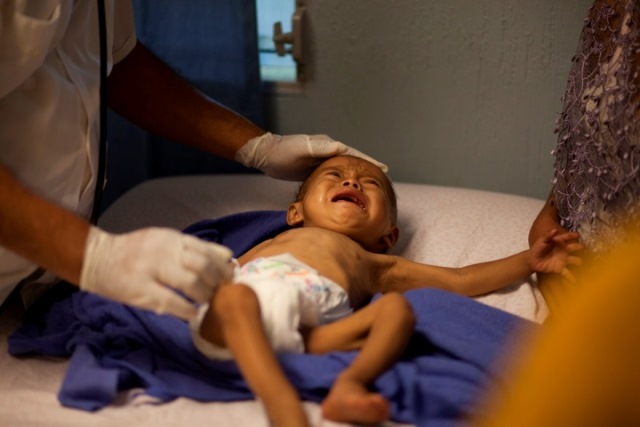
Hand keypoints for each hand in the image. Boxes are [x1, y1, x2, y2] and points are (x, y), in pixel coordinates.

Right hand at [80, 226, 232, 319]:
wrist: (97, 257)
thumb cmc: (137, 251)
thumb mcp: (167, 241)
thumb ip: (195, 248)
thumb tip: (227, 256)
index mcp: (173, 239)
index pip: (207, 251)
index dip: (223, 268)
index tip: (229, 280)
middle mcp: (165, 251)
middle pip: (203, 266)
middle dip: (217, 283)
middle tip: (221, 295)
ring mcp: (152, 269)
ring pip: (191, 283)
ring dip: (205, 297)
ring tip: (207, 304)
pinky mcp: (141, 289)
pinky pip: (172, 302)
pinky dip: (187, 311)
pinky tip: (193, 315)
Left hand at [236, 132, 388, 179]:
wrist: (266, 155)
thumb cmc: (284, 151)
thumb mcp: (303, 148)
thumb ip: (322, 148)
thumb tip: (342, 147)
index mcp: (328, 146)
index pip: (354, 154)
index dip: (369, 161)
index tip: (384, 168)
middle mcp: (327, 152)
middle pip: (352, 162)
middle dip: (367, 169)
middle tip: (383, 179)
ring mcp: (321, 161)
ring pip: (344, 171)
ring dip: (356, 177)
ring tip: (370, 186)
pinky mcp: (314, 170)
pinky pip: (334, 177)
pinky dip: (343, 182)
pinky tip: (347, 190)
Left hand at [529, 229, 582, 282]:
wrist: (532, 260)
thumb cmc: (538, 248)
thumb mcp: (542, 240)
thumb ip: (548, 235)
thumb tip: (554, 230)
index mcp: (559, 242)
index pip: (567, 237)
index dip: (573, 235)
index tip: (578, 235)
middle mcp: (564, 250)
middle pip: (575, 248)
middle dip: (581, 248)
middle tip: (585, 248)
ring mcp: (563, 259)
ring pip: (575, 260)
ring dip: (579, 262)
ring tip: (583, 263)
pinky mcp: (560, 268)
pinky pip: (568, 273)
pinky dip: (572, 277)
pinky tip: (576, 281)